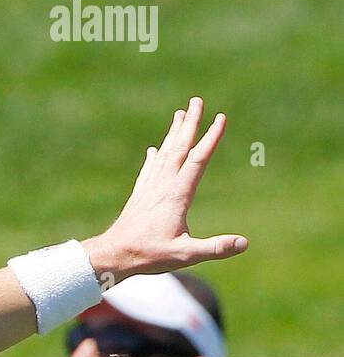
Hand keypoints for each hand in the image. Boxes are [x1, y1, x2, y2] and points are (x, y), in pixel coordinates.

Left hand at [84, 97, 247, 284]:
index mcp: (177, 194)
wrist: (112, 255)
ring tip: (179, 115)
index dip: (211, 138)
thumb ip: (214, 248)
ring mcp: (149, 189)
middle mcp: (163, 185)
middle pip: (180, 147)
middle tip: (197, 101)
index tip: (221, 117)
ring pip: (164, 155)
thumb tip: (244, 243)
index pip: (198, 159)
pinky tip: (154, 150)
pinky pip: (149, 170)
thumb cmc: (148, 255)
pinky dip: (154, 158)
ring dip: (174, 134)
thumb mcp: (185, 255)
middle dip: (190, 123)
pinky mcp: (139, 197)